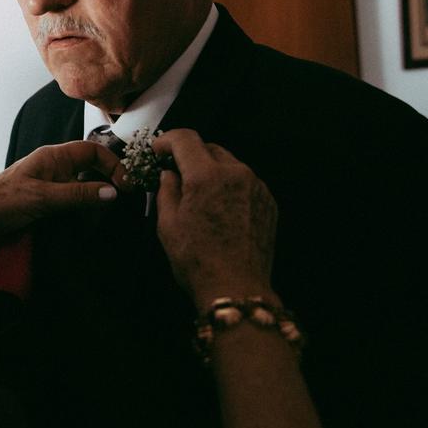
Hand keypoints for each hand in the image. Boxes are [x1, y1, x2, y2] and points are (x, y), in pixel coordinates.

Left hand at [0, 140, 127, 235]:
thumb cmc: (0, 202)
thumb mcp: (43, 198)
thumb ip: (78, 195)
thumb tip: (112, 192)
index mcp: (53, 158)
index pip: (93, 151)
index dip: (113, 164)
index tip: (126, 185)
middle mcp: (54, 170)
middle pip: (92, 170)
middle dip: (108, 184)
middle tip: (121, 204)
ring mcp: (51, 188)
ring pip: (84, 190)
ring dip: (96, 203)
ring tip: (104, 219)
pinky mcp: (47, 206)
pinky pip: (73, 206)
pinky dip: (84, 215)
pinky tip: (87, 227)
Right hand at [152, 129, 276, 306]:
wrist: (237, 289)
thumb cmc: (198, 260)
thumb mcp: (168, 224)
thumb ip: (166, 190)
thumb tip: (169, 174)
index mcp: (207, 176)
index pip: (186, 138)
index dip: (167, 140)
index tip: (158, 150)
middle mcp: (236, 174)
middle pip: (210, 148)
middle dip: (190, 155)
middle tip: (175, 172)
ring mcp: (256, 187)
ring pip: (229, 164)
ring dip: (212, 170)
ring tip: (199, 193)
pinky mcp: (268, 202)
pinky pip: (245, 182)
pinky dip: (230, 186)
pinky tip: (219, 207)